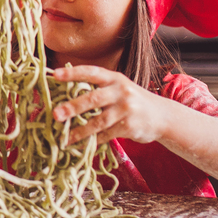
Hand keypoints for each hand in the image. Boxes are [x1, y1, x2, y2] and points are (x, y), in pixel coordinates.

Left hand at [51, 66, 171, 145]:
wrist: (163, 116)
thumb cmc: (131, 100)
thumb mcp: (118, 87)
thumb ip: (98, 88)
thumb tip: (64, 94)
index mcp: (114, 78)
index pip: (91, 72)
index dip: (73, 73)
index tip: (54, 75)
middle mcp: (120, 91)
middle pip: (93, 98)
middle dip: (73, 106)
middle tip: (55, 114)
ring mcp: (126, 109)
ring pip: (98, 121)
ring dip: (79, 131)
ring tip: (64, 137)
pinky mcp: (129, 127)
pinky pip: (106, 135)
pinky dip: (91, 141)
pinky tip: (79, 145)